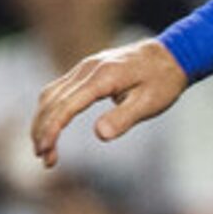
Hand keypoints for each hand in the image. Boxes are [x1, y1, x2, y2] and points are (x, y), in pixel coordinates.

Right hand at [34, 38, 187, 167]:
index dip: (52, 129)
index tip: (45, 151)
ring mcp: (83, 68)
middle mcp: (87, 69)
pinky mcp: (84, 71)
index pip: (67, 105)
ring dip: (42, 121)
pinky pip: (58, 90)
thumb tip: (99, 135)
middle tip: (44, 159)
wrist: (170, 55)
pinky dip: (50, 110)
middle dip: (42, 130)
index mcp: (102, 77)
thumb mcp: (149, 102)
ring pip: (51, 95)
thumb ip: (124, 117)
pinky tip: (50, 127)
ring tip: (44, 150)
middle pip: (52, 101)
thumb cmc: (163, 81)